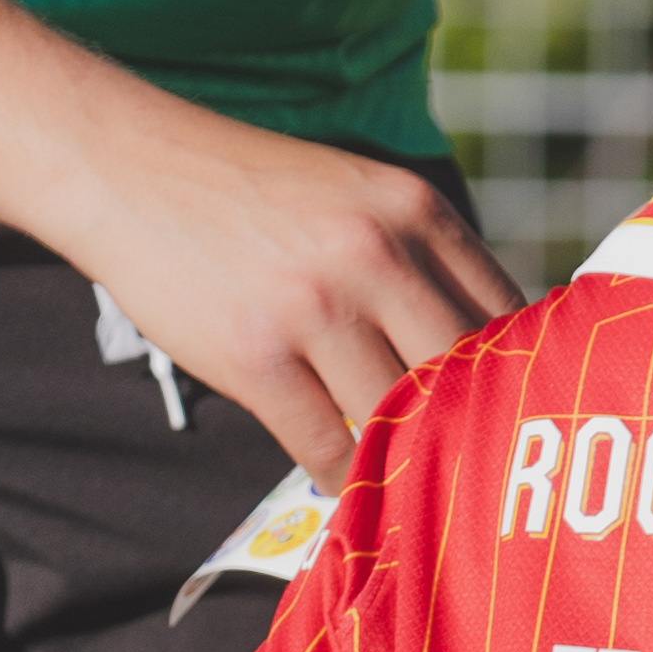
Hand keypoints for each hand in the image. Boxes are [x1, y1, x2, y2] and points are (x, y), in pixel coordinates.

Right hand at [44, 103, 519, 480]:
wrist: (130, 169)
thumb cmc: (249, 191)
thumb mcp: (355, 193)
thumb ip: (418, 256)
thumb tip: (482, 347)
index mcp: (414, 211)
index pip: (505, 312)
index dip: (520, 375)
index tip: (522, 416)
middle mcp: (377, 255)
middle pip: (464, 374)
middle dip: (477, 426)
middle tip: (484, 470)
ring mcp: (315, 308)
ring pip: (399, 418)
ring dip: (408, 457)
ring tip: (418, 483)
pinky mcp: (255, 358)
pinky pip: (326, 446)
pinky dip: (343, 474)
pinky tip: (349, 480)